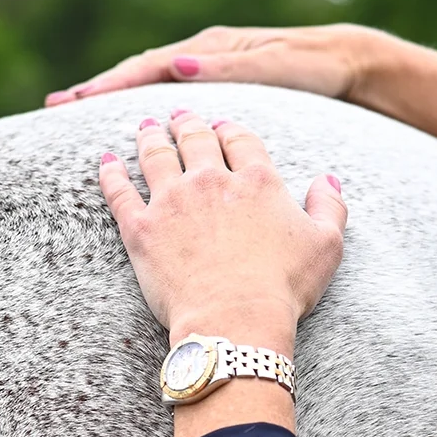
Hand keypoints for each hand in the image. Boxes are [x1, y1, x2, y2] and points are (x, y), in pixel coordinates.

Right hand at [48, 24, 377, 106]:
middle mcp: (204, 56)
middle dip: (97, 89)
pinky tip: (133, 124)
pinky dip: (145, 104)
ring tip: (77, 111)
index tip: (73, 100)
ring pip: (151, 83)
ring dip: (116, 96)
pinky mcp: (220, 86)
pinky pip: (170, 95)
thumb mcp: (274, 68)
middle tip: (55, 107)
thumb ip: (228, 69)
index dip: (108, 85)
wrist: (348, 64)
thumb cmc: (314, 68)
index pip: (147, 68)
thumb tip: (177, 65)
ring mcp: (210, 69)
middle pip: (139, 72)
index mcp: (211, 50)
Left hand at [100, 109, 346, 351]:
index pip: (240, 140)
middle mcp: (211, 180)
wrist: (235, 320)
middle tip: (179, 116)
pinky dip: (110, 173)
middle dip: (187, 123)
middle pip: (195, 139)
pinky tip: (106, 161)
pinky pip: (119, 192)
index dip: (230, 130)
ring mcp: (172, 202)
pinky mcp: (141, 229)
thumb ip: (330, 207)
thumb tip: (327, 180)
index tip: (222, 126)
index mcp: (257, 180)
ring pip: (155, 155)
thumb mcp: (326, 246)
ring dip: (149, 137)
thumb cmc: (284, 288)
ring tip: (145, 128)